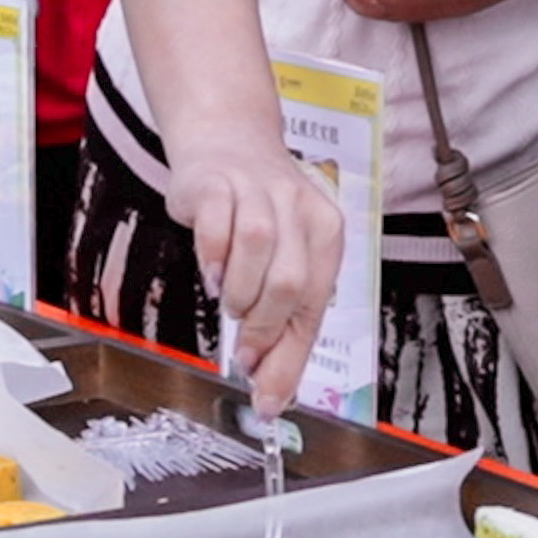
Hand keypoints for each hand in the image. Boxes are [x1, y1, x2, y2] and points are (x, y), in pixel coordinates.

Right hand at [166, 135, 343, 418]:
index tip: (268, 398)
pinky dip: (213, 257)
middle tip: (245, 352)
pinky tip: (212, 271)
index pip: (315, 307)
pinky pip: (217, 225)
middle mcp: (298, 209)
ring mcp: (257, 191)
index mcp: (325, 233)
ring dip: (239, 293)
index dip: (290, 357)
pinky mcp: (217, 183)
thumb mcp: (282, 261)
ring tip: (230, 303)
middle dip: (264, 330)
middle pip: (290, 282)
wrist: (227, 140)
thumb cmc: (257, 213)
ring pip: (257, 250)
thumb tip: (271, 393)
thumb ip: (282, 322)